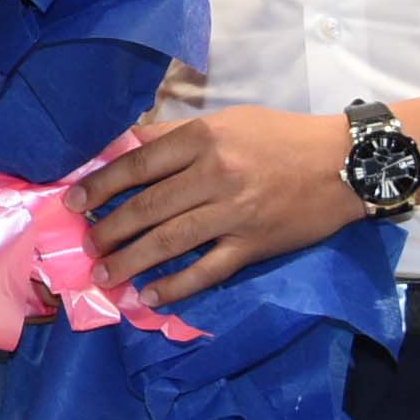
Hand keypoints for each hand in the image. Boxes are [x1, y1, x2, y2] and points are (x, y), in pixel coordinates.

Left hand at [81, 108, 362, 305]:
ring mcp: (235, 213)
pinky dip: (176, 286)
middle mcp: (216, 174)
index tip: (74, 202)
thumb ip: (178, 135)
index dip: (101, 184)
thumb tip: (127, 148)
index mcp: (205, 138)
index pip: (139, 163)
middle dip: (109, 229)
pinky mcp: (253, 245)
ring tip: (104, 275)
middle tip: (86, 245)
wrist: (345, 164)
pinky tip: (150, 297)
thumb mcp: (229, 121)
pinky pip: (207, 270)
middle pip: (148, 206)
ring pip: (170, 241)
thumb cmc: (282, 137)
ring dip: (131, 261)